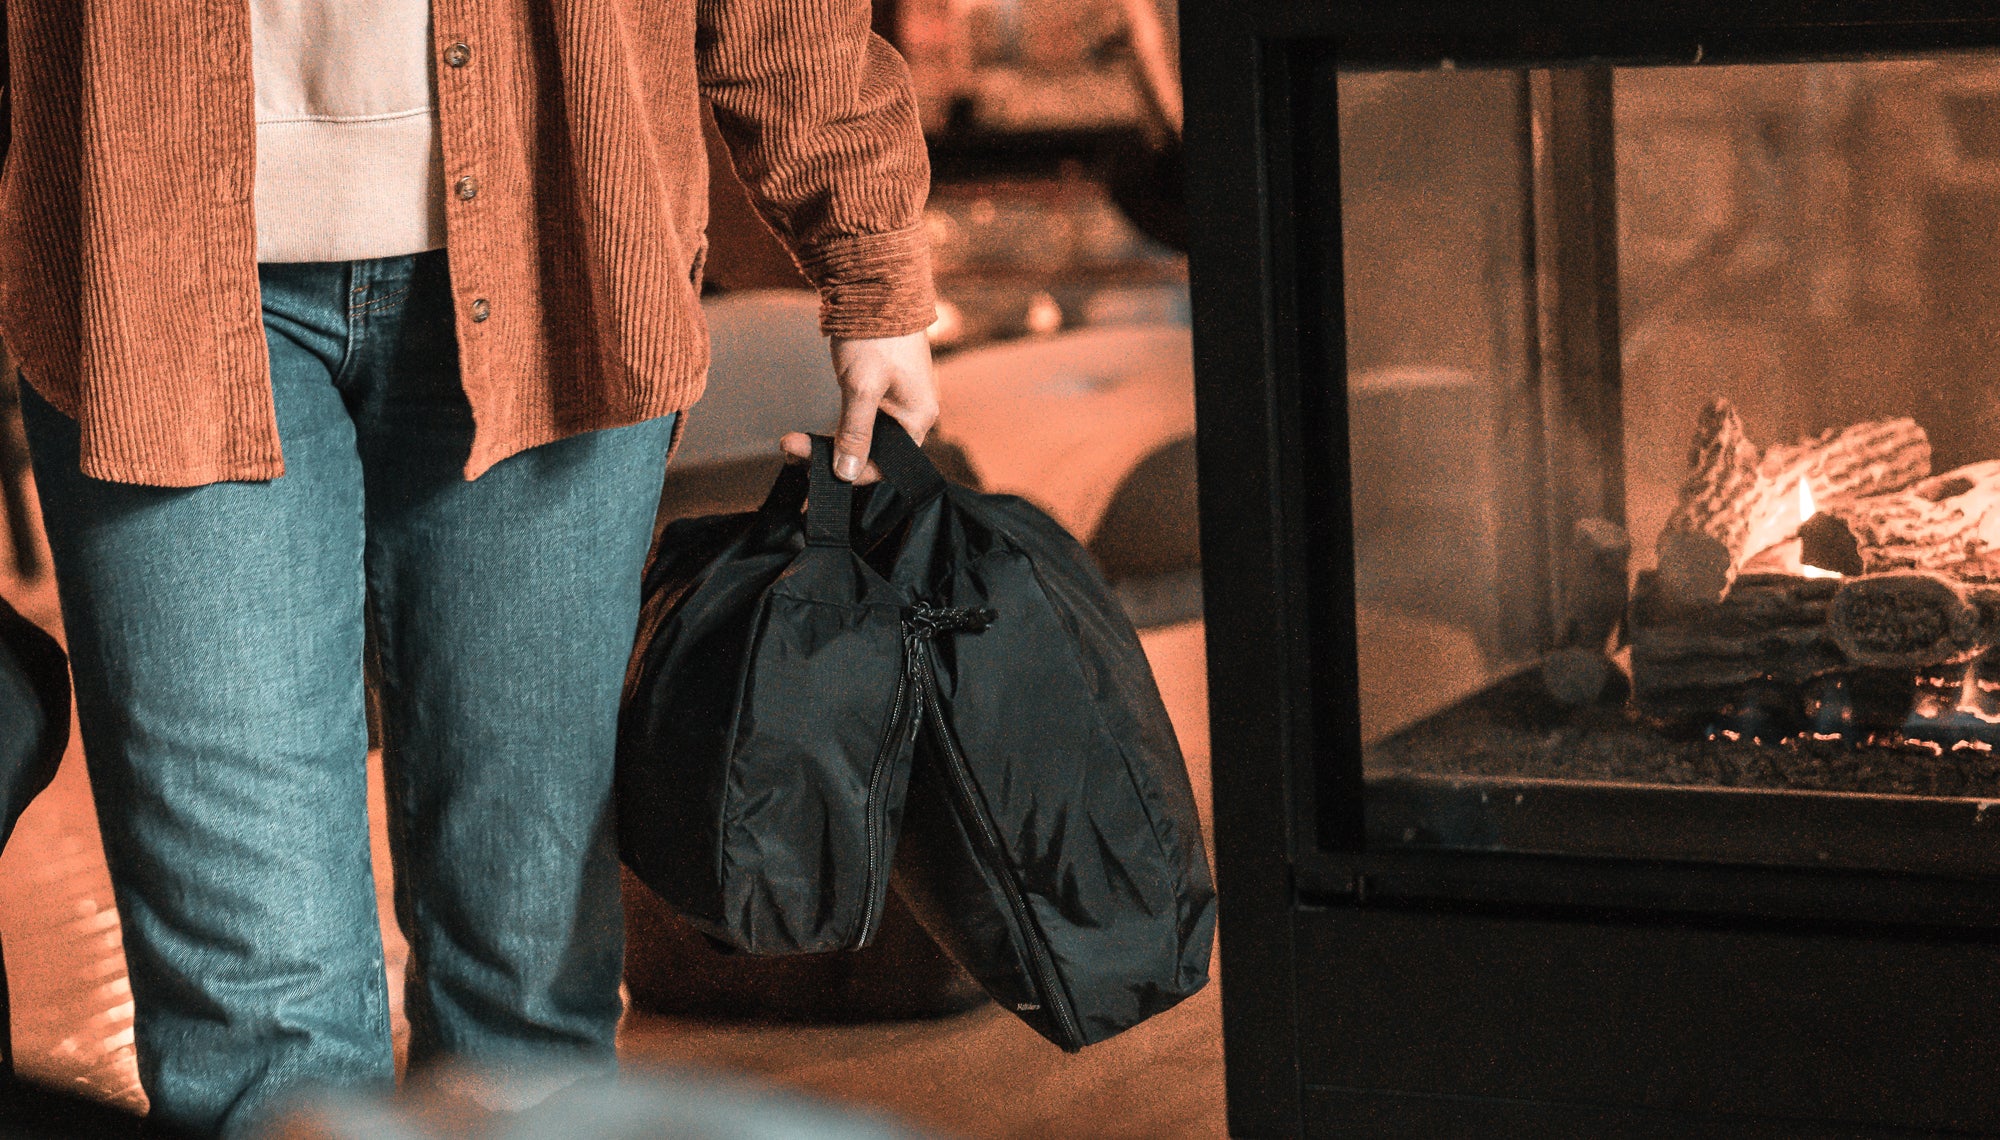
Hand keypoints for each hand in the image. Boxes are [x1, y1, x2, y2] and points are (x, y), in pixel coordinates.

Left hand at [780, 332, 937, 482]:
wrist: (876, 286)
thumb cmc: (876, 335)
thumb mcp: (861, 388)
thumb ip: (855, 433)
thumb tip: (847, 472)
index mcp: (918, 417)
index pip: (886, 464)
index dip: (851, 473)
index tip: (815, 474)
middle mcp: (910, 414)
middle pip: (871, 453)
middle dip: (831, 458)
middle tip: (792, 452)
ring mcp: (894, 401)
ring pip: (860, 438)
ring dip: (827, 444)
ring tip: (792, 443)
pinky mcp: (878, 390)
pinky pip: (857, 421)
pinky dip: (833, 428)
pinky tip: (808, 432)